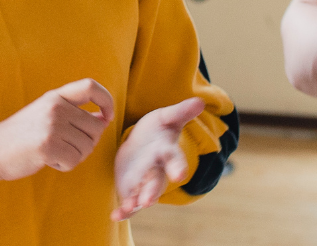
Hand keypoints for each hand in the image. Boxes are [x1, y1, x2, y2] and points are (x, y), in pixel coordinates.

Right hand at [0, 78, 113, 182]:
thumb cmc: (22, 134)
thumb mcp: (45, 112)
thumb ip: (72, 112)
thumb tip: (103, 119)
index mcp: (55, 96)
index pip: (90, 87)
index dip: (106, 100)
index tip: (106, 116)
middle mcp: (55, 107)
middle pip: (96, 126)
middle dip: (89, 142)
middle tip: (69, 147)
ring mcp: (52, 126)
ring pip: (87, 147)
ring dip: (75, 156)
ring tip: (55, 152)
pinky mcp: (48, 146)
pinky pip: (74, 161)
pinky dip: (65, 166)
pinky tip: (50, 161)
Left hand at [111, 97, 203, 220]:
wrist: (142, 144)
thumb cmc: (157, 130)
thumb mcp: (167, 117)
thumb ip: (181, 112)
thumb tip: (200, 101)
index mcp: (167, 153)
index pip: (175, 160)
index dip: (178, 167)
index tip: (179, 174)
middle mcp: (158, 171)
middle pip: (157, 182)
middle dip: (153, 190)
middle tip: (149, 200)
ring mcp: (145, 182)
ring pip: (143, 195)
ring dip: (136, 202)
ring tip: (128, 207)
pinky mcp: (132, 190)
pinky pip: (129, 204)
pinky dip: (124, 211)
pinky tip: (116, 215)